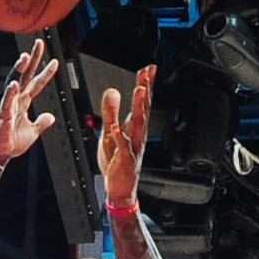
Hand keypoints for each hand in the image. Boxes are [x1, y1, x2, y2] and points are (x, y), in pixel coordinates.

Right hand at [0, 38, 62, 170]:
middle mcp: (17, 100)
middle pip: (27, 75)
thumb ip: (42, 122)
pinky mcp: (4, 115)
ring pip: (15, 83)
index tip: (54, 61)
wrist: (1, 154)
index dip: (46, 72)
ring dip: (20, 70)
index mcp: (25, 103)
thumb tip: (51, 117)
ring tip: (25, 57)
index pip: (37, 84)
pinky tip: (14, 83)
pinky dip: (11, 92)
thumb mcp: (33, 132)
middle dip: (33, 60)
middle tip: (39, 44)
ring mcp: (10, 105)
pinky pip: (7, 101)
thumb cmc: (13, 142)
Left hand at [98, 68, 157, 218]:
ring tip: (139, 91)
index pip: (142, 102)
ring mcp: (133, 147)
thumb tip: (112, 91)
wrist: (120, 189)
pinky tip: (116, 128)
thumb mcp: (109, 132)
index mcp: (134, 128)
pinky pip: (123, 148)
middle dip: (145, 90)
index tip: (148, 68)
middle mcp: (137, 136)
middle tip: (148, 73)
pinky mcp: (125, 160)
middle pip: (143, 109)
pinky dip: (120, 138)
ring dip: (139, 108)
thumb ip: (110, 112)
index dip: (145, 85)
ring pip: (137, 125)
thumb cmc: (116, 161)